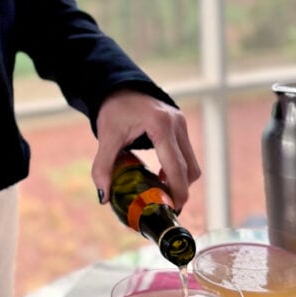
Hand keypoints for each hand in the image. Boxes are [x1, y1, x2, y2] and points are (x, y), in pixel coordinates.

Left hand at [91, 89, 200, 210]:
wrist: (119, 86)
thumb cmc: (113, 110)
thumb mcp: (107, 138)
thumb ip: (103, 167)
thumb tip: (103, 197)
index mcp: (161, 126)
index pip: (176, 167)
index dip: (177, 192)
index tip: (171, 210)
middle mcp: (177, 124)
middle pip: (189, 168)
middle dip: (181, 191)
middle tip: (166, 207)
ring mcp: (181, 123)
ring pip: (192, 162)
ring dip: (181, 180)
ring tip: (162, 193)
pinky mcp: (181, 125)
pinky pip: (187, 154)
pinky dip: (179, 169)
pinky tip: (162, 176)